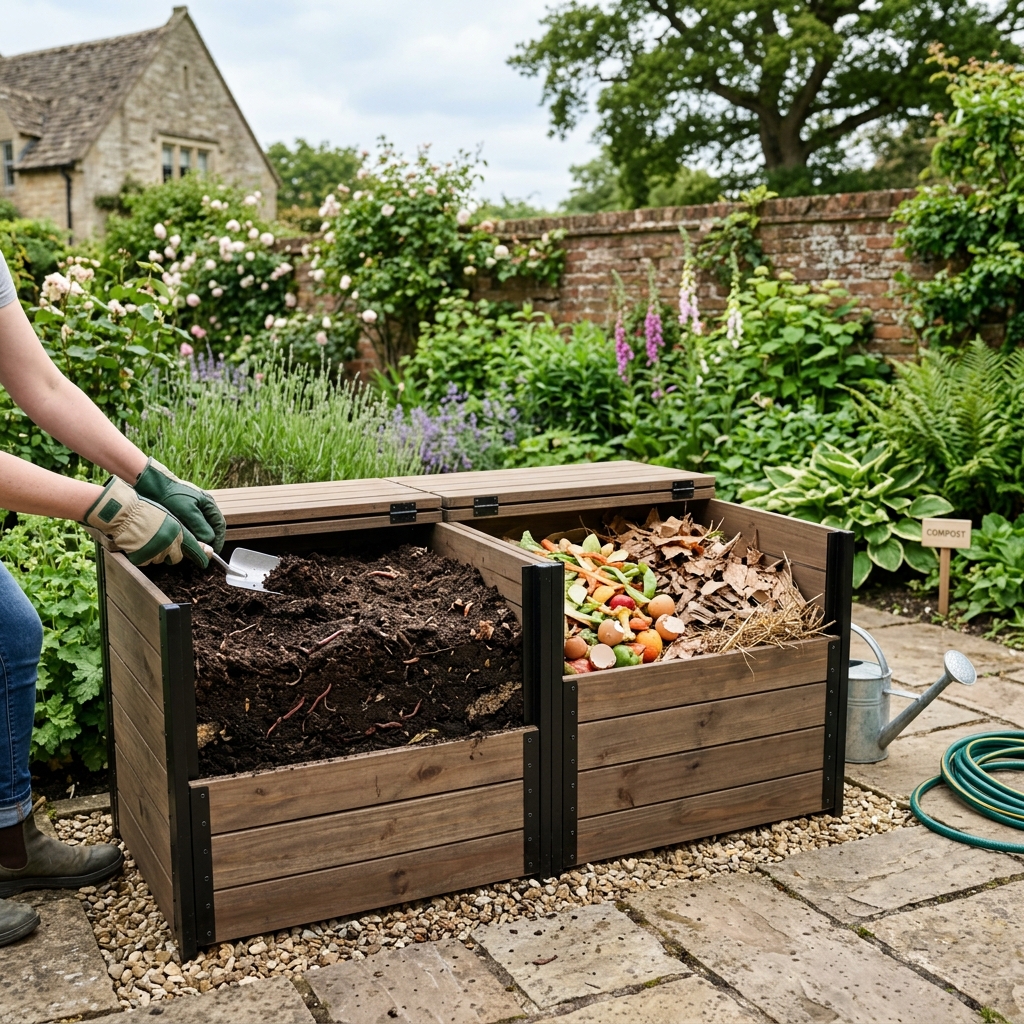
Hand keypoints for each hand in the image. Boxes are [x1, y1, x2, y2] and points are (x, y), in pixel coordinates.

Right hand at [84, 478, 208, 567]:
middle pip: (176, 558)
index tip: (206, 562)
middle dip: (171, 554)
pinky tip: (137, 543)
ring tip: (145, 539)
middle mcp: (169, 543)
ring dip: (155, 553)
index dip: (200, 556)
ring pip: (160, 559)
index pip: (193, 548)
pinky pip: (146, 561)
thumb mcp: (167, 517)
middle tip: (160, 543)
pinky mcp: (143, 558)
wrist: (123, 512)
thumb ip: (179, 531)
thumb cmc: (144, 511)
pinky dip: (142, 555)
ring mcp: (156, 552)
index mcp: (178, 531)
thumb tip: (191, 544)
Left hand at [134, 458, 225, 551]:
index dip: (218, 540)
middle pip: (209, 529)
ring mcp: (191, 511)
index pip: (219, 525)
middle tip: (199, 552)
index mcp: (208, 504)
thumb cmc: (170, 494)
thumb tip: (209, 541)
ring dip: (195, 539)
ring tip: (188, 547)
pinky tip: (179, 540)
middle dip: (206, 541)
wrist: (150, 485)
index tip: (214, 553)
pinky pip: (187, 529)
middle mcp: (202, 508)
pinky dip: (186, 535)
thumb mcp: (188, 511)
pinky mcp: (180, 514)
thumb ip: (200, 526)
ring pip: (198, 530)